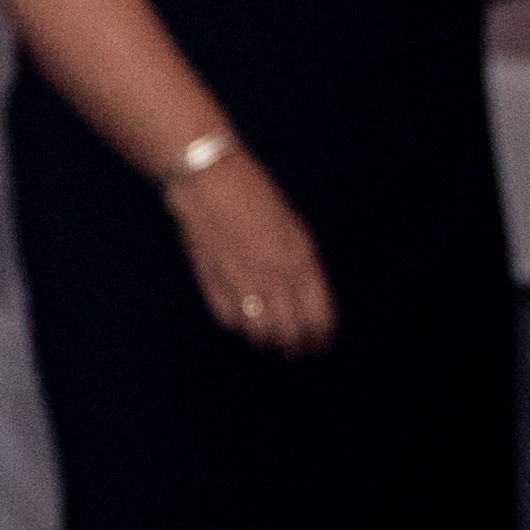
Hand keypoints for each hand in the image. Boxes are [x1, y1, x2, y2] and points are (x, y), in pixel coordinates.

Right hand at [167, 155, 332, 352]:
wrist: (208, 178)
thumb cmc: (254, 194)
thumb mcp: (293, 228)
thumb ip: (302, 265)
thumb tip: (306, 298)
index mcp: (300, 261)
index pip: (319, 317)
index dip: (321, 337)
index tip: (319, 344)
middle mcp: (273, 276)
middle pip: (291, 332)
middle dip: (296, 347)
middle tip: (295, 351)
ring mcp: (240, 281)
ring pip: (260, 333)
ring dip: (266, 340)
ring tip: (269, 340)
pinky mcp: (211, 281)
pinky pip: (229, 319)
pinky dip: (238, 325)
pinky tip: (241, 319)